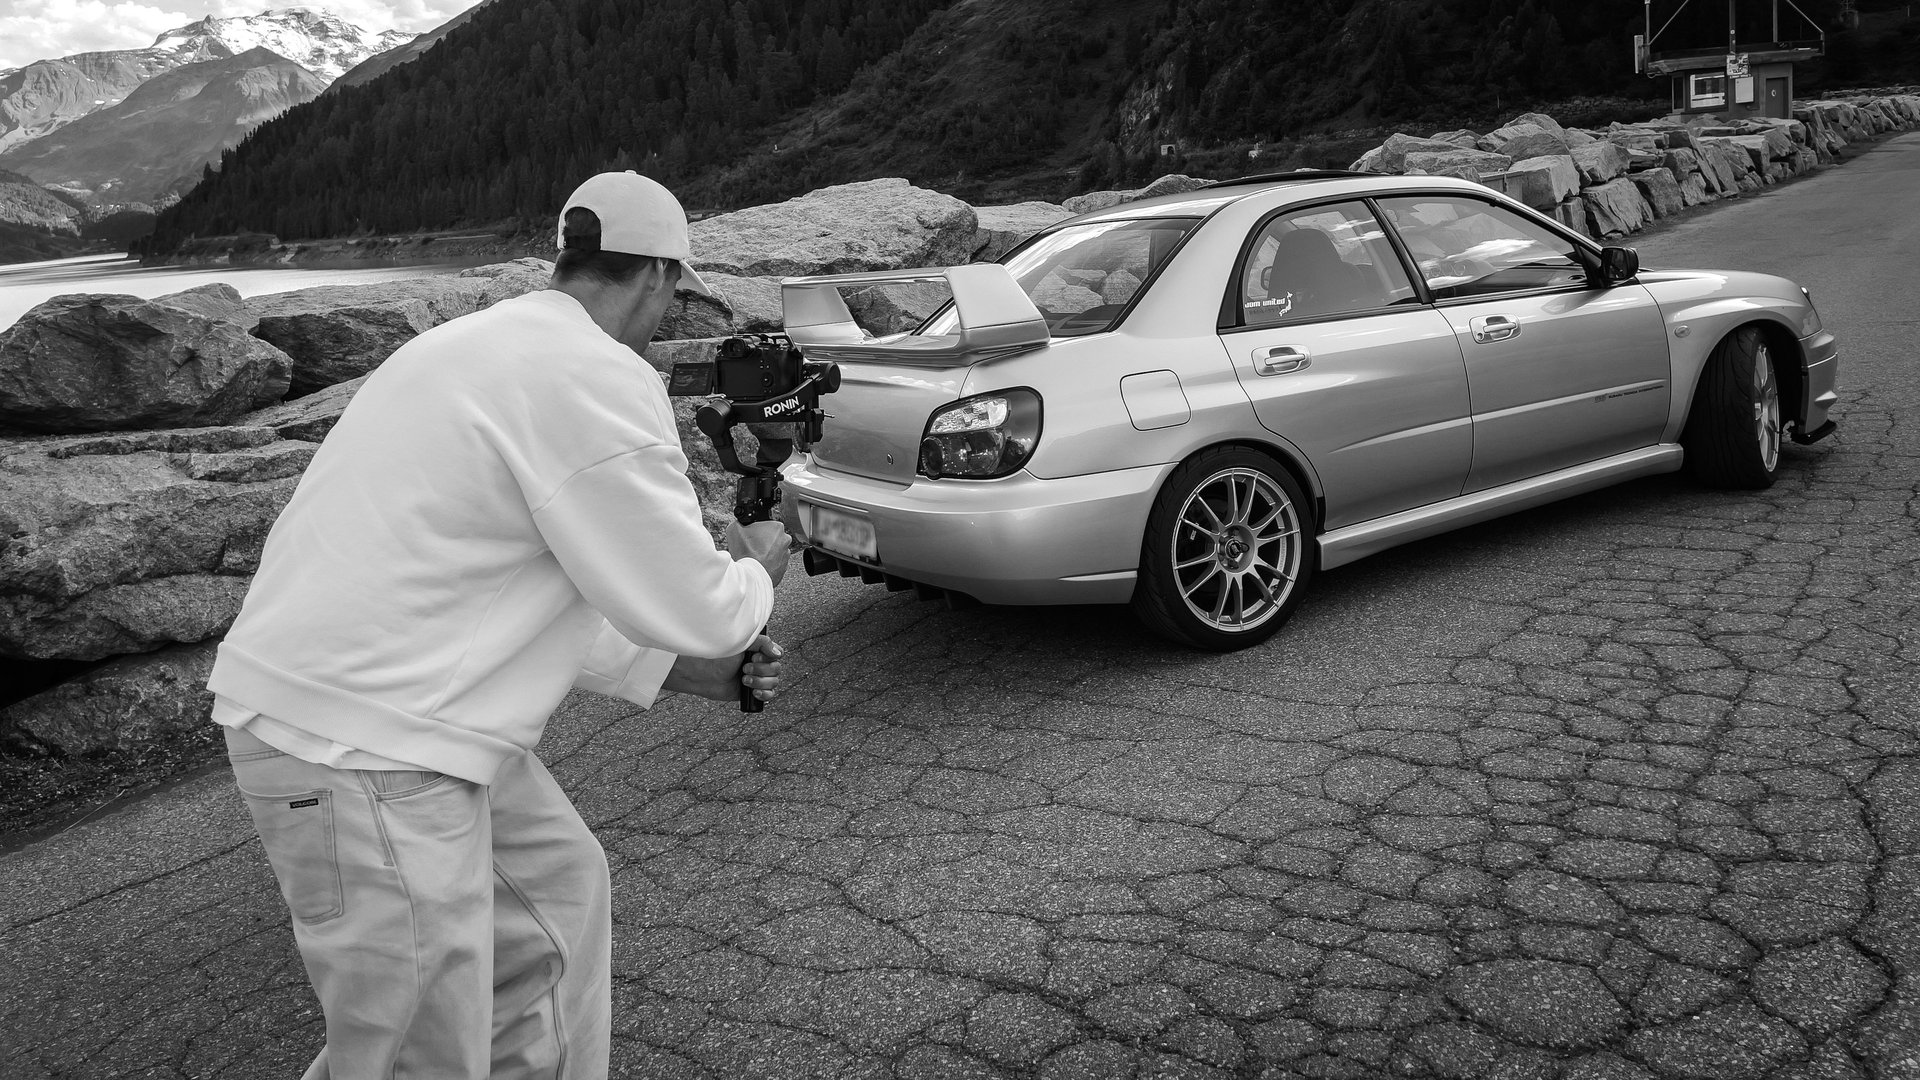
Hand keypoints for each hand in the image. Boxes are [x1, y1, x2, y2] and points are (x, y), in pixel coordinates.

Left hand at [662, 635, 783, 703]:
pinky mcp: (752, 692)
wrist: (703, 675)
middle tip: (744, 669)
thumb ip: (762, 643)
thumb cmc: (719, 657)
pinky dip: (764, 694)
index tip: (754, 656)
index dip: (769, 657)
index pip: (777, 654)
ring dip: (760, 681)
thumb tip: (779, 653)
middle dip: (761, 670)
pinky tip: (754, 691)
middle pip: (777, 669)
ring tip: (743, 680)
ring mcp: (757, 678)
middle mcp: (759, 664)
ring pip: (774, 682)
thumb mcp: (742, 644)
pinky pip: (769, 695)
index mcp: (758, 651)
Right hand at [727, 519, 790, 587]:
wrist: (751, 575)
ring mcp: (786, 554)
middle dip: (762, 541)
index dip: (756, 530)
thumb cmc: (746, 553)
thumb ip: (740, 522)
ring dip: (766, 552)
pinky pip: (775, 563)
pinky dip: (768, 563)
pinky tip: (758, 564)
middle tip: (751, 546)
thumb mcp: (735, 528)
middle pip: (771, 537)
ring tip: (754, 557)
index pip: (766, 524)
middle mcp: (785, 539)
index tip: (750, 535)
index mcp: (777, 527)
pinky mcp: (784, 567)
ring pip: (774, 550)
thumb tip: (740, 523)